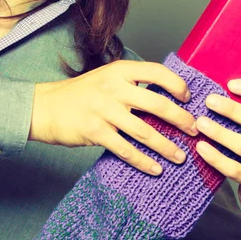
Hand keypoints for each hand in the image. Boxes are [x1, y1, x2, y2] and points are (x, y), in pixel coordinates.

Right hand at [29, 60, 198, 174]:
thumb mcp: (108, 79)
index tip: (188, 98)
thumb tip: (169, 98)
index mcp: (120, 71)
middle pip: (157, 104)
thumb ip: (134, 85)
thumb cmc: (82, 95)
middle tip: (195, 131)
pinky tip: (156, 168)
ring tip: (181, 156)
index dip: (177, 85)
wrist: (45, 107)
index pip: (157, 72)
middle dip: (181, 119)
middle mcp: (113, 88)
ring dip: (166, 146)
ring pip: (145, 131)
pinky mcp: (95, 132)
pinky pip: (126, 150)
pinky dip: (144, 161)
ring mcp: (103, 111)